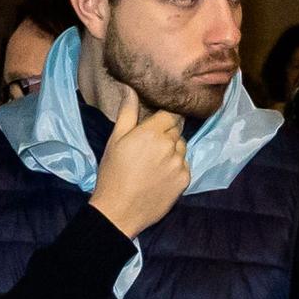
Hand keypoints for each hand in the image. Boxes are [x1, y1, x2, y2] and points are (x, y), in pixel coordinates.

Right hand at [89, 89, 189, 238]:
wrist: (120, 210)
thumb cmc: (113, 173)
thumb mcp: (116, 140)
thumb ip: (128, 112)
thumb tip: (131, 88)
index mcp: (152, 132)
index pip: (169, 114)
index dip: (162, 118)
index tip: (154, 125)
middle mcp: (170, 146)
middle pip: (177, 130)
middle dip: (167, 133)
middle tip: (150, 147)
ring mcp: (180, 163)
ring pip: (182, 147)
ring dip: (173, 150)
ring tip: (154, 162)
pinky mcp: (185, 180)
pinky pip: (185, 165)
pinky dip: (176, 167)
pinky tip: (160, 175)